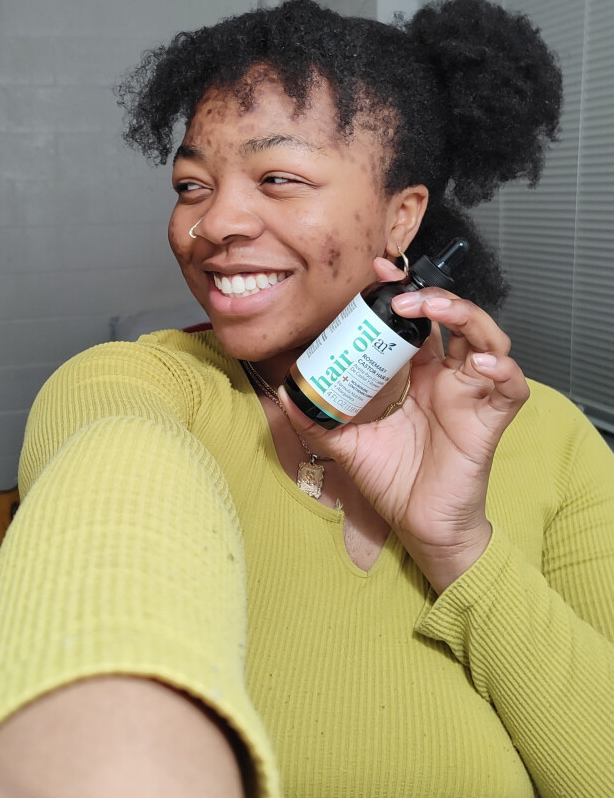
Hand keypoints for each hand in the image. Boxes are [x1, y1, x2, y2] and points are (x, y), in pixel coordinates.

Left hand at [279, 258, 529, 590]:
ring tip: (436, 311)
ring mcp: (473, 395)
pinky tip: (481, 362)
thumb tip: (286, 393)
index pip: (417, 320)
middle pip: (456, 318)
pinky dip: (503, 369)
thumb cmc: (394, 481)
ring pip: (488, 338)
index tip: (377, 272)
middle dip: (433, 296)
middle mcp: (449, 376)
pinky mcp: (491, 419)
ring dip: (467, 316)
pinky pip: (511, 386)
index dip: (402, 292)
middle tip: (400, 294)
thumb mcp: (348, 443)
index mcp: (419, 374)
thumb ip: (319, 418)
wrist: (420, 525)